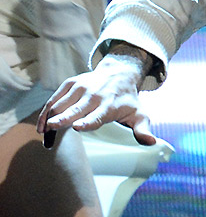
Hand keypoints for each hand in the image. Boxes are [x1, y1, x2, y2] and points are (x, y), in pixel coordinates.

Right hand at [36, 52, 155, 147]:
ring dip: (49, 120)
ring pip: (60, 105)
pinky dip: (46, 112)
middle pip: (75, 109)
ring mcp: (80, 88)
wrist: (119, 73)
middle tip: (51, 128)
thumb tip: (152, 143)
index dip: (88, 121)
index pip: (98, 116)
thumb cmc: (127, 100)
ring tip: (43, 134)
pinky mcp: (70, 84)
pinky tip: (42, 126)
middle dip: (63, 118)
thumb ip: (142, 129)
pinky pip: (54, 100)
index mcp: (110, 105)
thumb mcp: (139, 114)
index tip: (79, 127)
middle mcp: (94, 95)